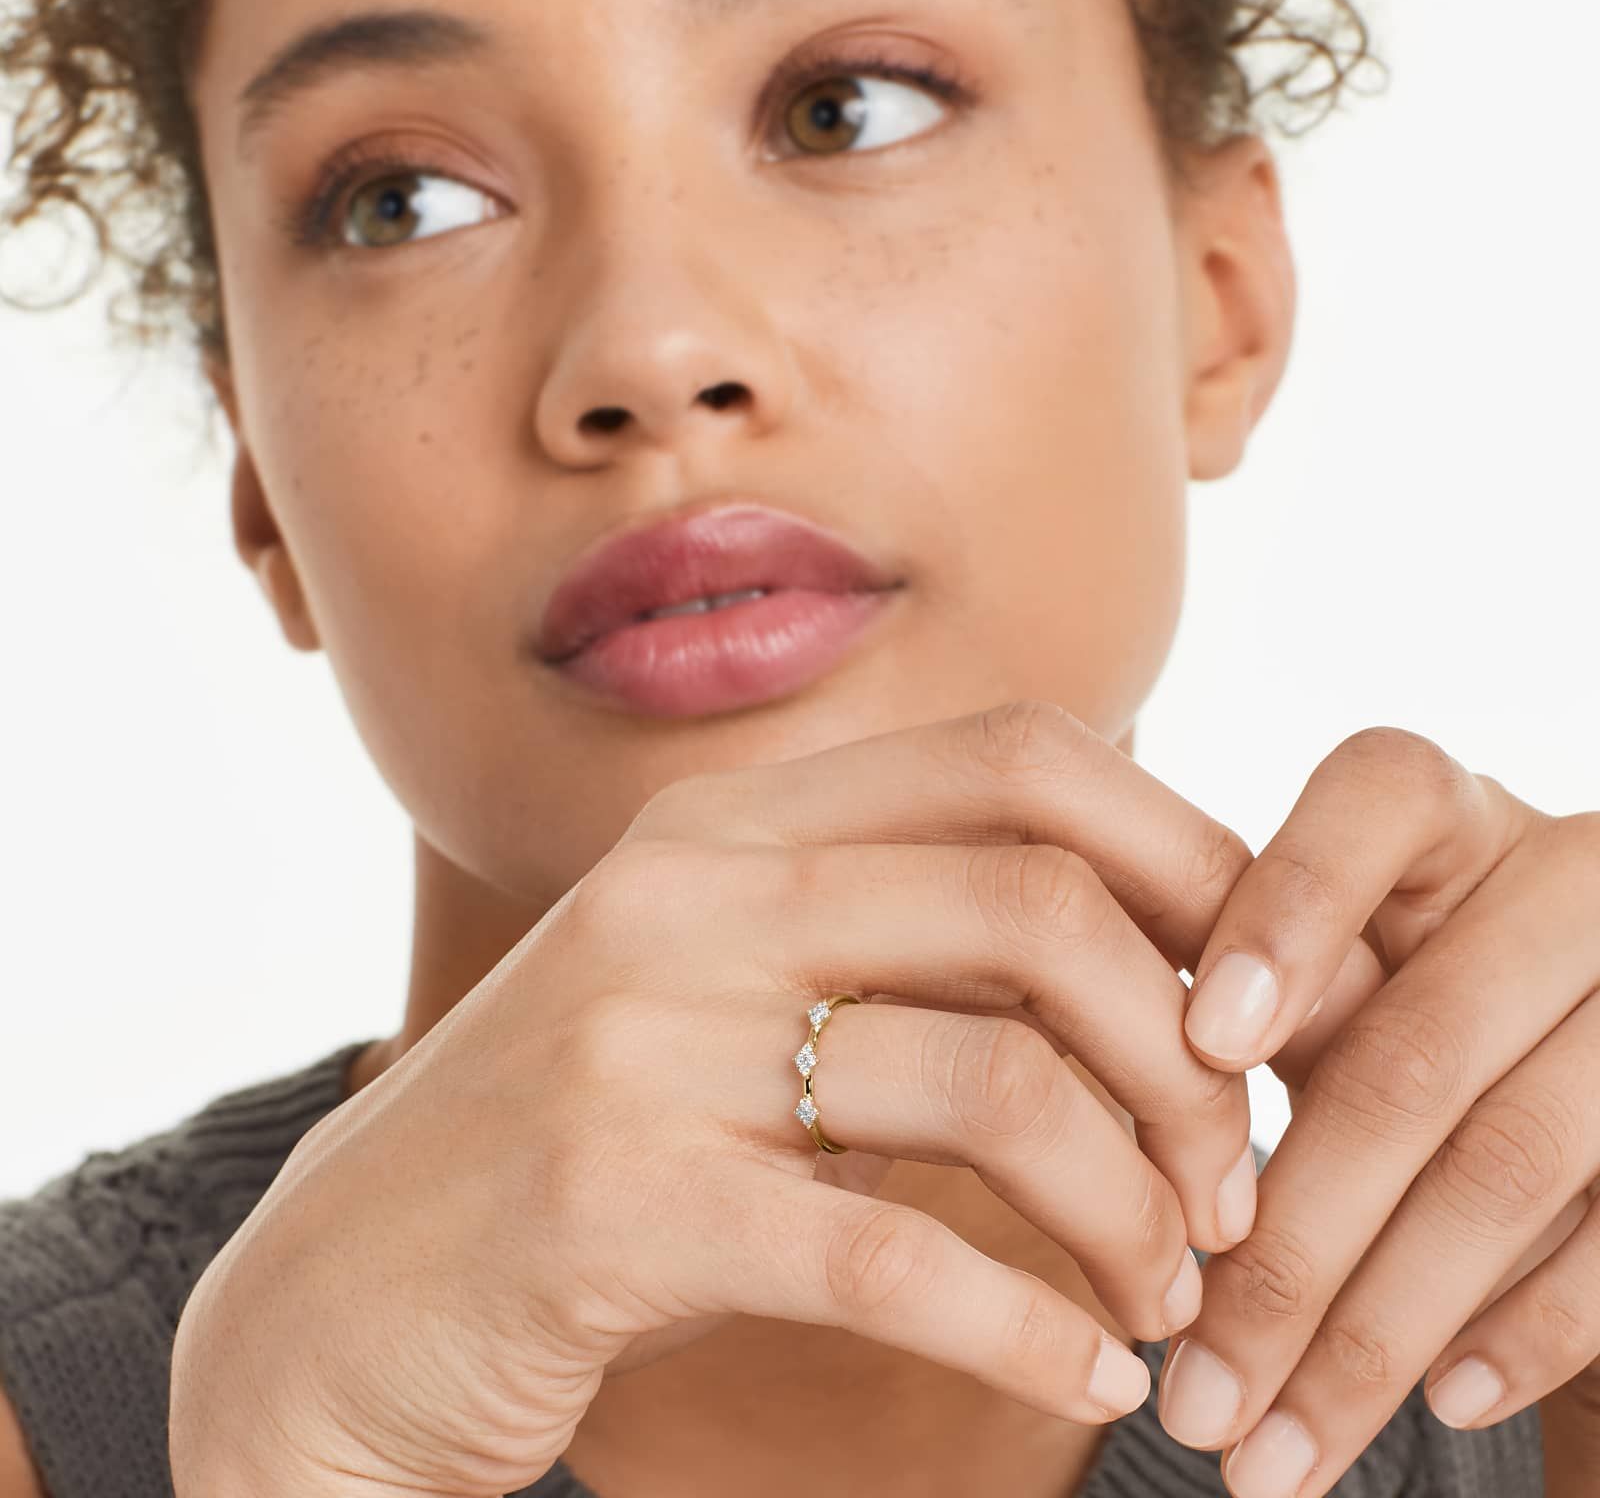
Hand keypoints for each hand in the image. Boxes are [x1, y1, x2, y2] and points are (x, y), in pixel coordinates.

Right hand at [169, 702, 1261, 1497]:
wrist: (345, 1295)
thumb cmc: (590, 1139)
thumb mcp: (729, 989)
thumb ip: (893, 932)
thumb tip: (1152, 933)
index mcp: (735, 823)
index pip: (1020, 759)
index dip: (1186, 854)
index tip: (1258, 988)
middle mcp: (690, 895)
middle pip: (1039, 908)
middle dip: (1194, 1055)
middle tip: (1238, 1180)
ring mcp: (642, 1042)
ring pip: (998, 1089)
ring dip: (1137, 1208)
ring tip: (1173, 1284)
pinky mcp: (613, 1208)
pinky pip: (893, 1263)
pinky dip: (1032, 1330)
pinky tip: (1091, 1372)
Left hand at [1154, 726, 1599, 1497]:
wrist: (1560, 1024)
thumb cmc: (1392, 987)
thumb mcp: (1331, 963)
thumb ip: (1259, 994)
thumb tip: (1121, 1122)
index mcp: (1442, 810)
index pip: (1375, 802)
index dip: (1290, 914)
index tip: (1202, 1039)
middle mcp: (1564, 877)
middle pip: (1421, 1049)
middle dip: (1293, 1245)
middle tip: (1188, 1397)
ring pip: (1510, 1163)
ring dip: (1378, 1334)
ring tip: (1266, 1457)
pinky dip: (1525, 1331)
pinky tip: (1432, 1404)